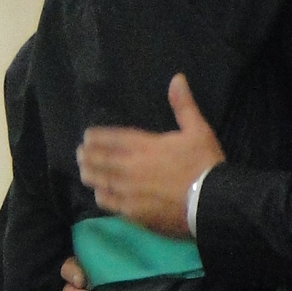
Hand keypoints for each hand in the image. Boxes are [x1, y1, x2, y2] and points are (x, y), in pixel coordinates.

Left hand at [76, 74, 224, 238]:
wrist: (211, 203)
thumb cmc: (204, 165)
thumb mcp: (197, 130)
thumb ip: (183, 105)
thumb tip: (177, 77)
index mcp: (144, 146)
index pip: (112, 139)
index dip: (97, 137)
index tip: (87, 136)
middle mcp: (130, 168)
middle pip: (101, 160)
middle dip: (88, 156)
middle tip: (79, 154)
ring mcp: (129, 192)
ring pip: (101, 182)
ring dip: (90, 175)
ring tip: (83, 171)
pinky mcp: (134, 213)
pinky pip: (111, 204)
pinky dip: (102, 197)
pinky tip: (99, 194)